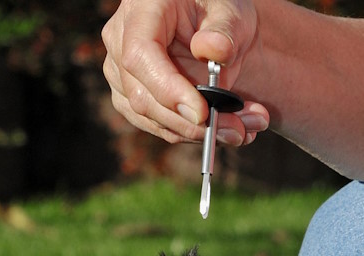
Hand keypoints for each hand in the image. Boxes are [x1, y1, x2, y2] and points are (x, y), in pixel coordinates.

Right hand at [101, 0, 270, 145]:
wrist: (215, 24)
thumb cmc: (217, 8)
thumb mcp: (229, 9)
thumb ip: (224, 29)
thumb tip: (211, 51)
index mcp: (140, 11)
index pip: (141, 56)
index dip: (168, 90)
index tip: (203, 114)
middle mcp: (122, 42)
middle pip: (142, 96)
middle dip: (191, 123)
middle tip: (237, 129)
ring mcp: (122, 73)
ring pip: (150, 118)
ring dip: (197, 133)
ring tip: (242, 129)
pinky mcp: (132, 96)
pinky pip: (158, 126)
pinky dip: (192, 134)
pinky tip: (225, 130)